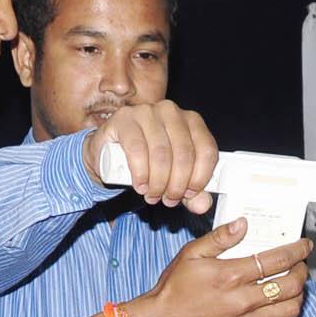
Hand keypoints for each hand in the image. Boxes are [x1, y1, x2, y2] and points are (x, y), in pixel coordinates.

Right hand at [91, 101, 217, 211]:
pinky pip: (137, 149)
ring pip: (161, 154)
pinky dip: (141, 173)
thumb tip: (202, 205)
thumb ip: (192, 192)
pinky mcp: (124, 119)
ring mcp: (147, 112)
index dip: (200, 177)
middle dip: (177, 185)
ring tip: (153, 195)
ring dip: (158, 182)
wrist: (109, 151)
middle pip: (184, 154)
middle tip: (169, 199)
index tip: (190, 193)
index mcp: (192, 121)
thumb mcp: (174, 177)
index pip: (207, 150)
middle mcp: (171, 111)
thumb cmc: (147, 160)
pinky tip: (141, 185)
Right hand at [122, 220, 309, 316]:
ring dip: (299, 295)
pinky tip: (282, 307)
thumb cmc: (174, 290)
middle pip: (290, 285)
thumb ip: (219, 238)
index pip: (276, 260)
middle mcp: (242, 300)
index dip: (296, 251)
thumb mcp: (191, 254)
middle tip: (299, 266)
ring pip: (290, 309)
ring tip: (295, 286)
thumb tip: (242, 225)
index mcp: (230, 276)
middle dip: (301, 272)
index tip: (303, 246)